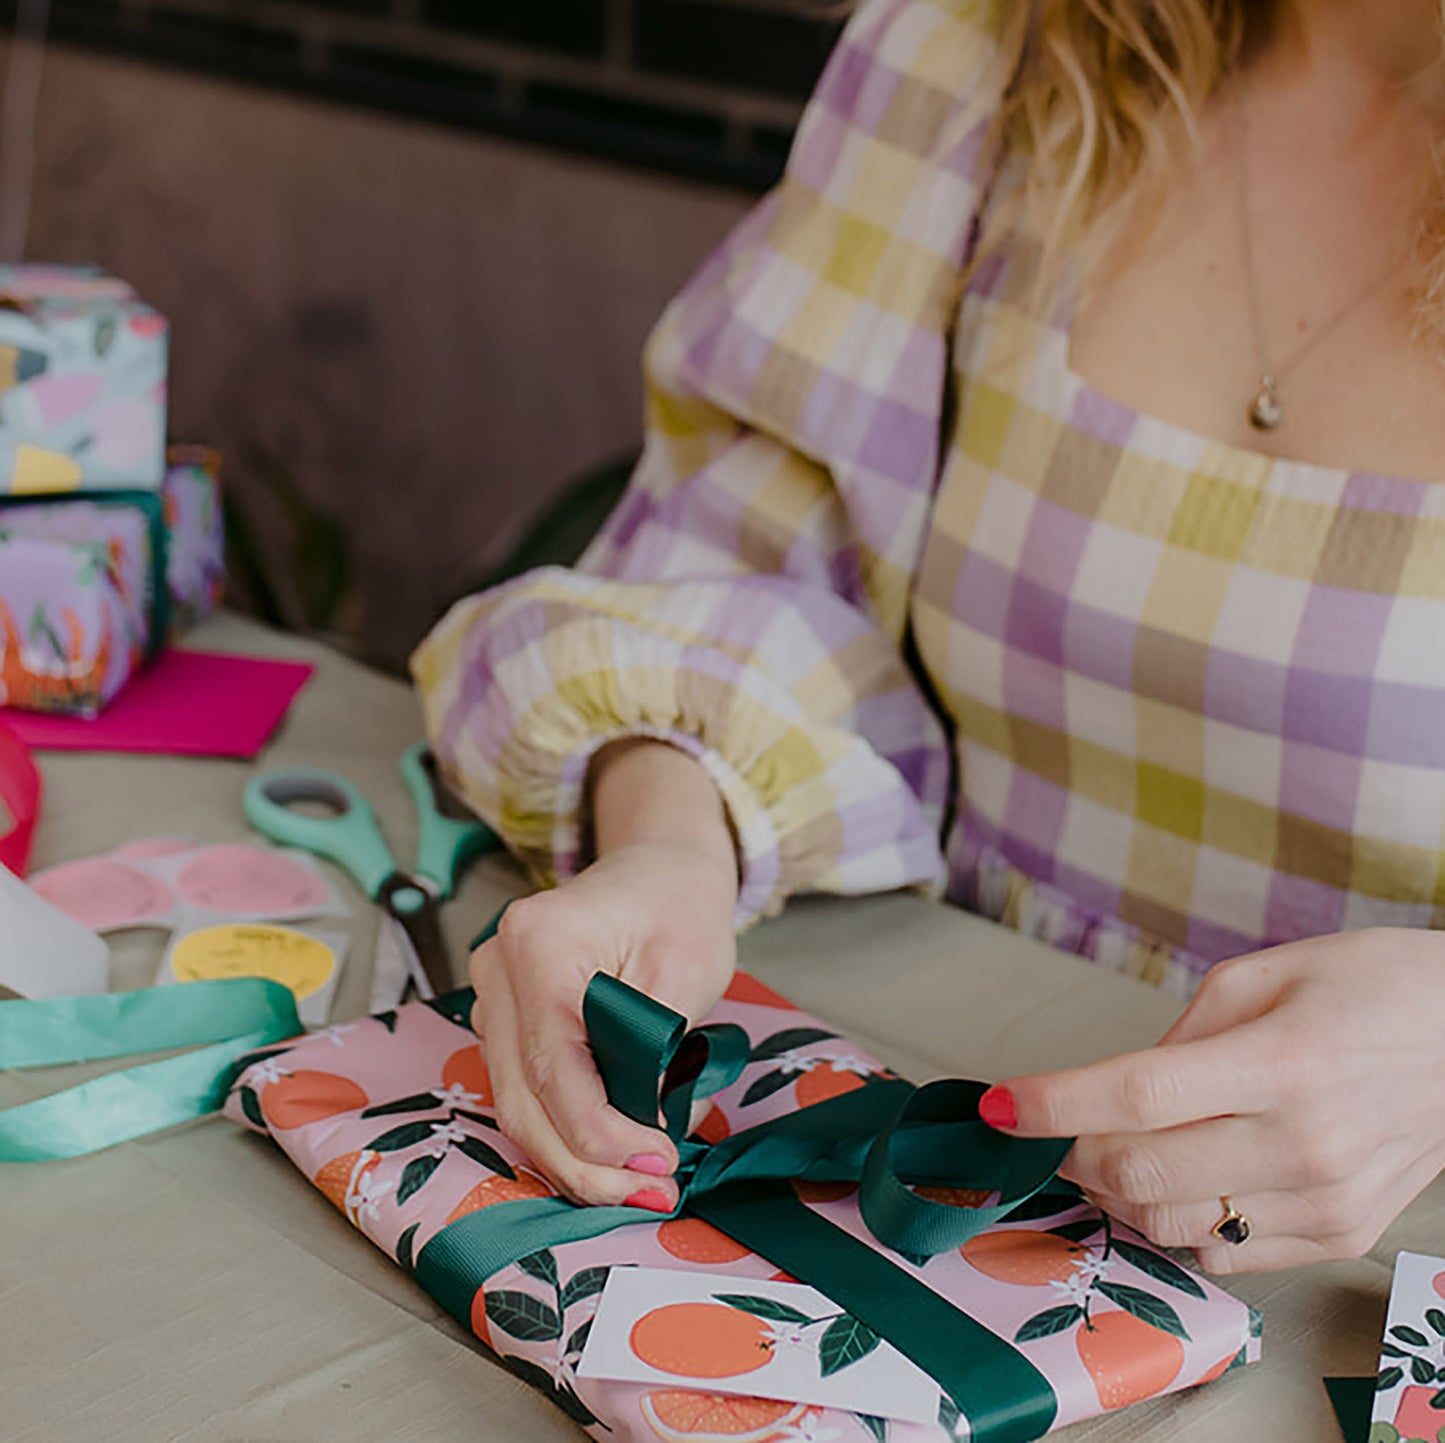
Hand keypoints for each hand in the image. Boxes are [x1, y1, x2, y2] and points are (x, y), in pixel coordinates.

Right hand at [471, 829, 736, 1207]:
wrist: (658, 870)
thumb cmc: (678, 907)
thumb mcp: (687, 973)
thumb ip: (654, 1052)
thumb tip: (639, 1132)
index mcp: (538, 943)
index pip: (557, 1067)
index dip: (602, 1134)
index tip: (658, 1164)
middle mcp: (496, 968)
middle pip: (524, 1097)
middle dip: (585, 1163)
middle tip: (651, 1193)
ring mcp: (492, 994)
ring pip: (516, 1102)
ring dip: (572, 1158)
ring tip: (637, 1186)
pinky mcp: (506, 1017)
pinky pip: (524, 1088)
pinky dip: (562, 1130)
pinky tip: (610, 1158)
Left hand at [980, 929, 1444, 1271]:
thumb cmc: (1370, 986)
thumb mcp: (1264, 974)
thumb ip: (1181, 1037)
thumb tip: (1115, 1093)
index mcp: (1281, 1061)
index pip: (1137, 1095)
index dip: (1053, 1103)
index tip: (1000, 1106)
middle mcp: (1305, 1141)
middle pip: (1141, 1172)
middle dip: (1071, 1153)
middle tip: (1049, 1128)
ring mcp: (1327, 1198)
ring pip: (1173, 1223)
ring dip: (1119, 1191)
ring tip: (1114, 1148)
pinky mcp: (1343, 1232)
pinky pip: (1226, 1250)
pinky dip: (1180, 1218)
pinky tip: (1185, 1174)